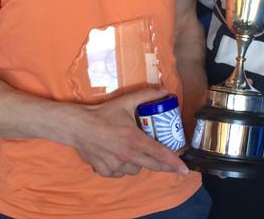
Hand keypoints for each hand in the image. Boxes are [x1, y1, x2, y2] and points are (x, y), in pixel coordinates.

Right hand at [68, 87, 189, 177]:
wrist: (77, 126)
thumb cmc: (103, 114)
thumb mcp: (126, 101)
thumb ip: (146, 94)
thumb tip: (165, 90)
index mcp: (135, 140)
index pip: (160, 154)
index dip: (174, 163)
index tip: (185, 170)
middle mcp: (127, 156)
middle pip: (152, 166)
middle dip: (164, 166)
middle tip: (171, 165)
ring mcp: (115, 165)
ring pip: (135, 170)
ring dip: (140, 163)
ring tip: (136, 152)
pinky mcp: (105, 171)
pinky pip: (120, 174)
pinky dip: (122, 168)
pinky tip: (119, 157)